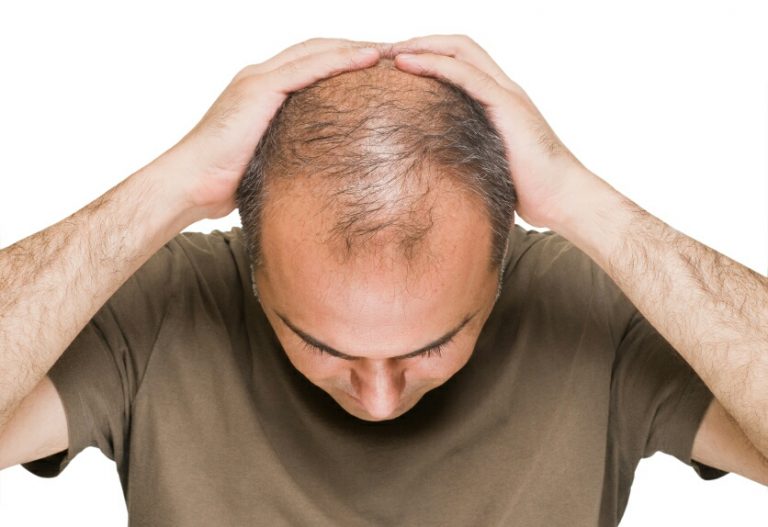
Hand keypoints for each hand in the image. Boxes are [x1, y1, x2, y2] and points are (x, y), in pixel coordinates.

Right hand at [162, 39, 380, 220]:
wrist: (189, 183)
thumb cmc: (224, 181)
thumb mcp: (267, 160)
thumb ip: (289, 152)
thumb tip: (319, 172)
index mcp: (261, 91)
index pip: (311, 64)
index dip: (345, 61)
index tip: (378, 67)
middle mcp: (260, 76)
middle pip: (318, 50)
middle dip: (357, 47)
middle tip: (395, 51)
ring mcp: (258, 79)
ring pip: (317, 51)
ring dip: (356, 47)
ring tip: (392, 49)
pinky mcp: (259, 89)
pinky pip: (309, 67)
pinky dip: (341, 60)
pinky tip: (369, 59)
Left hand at [389, 34, 598, 228]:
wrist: (562, 198)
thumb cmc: (528, 190)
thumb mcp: (488, 167)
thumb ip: (467, 157)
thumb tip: (435, 174)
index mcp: (499, 101)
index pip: (461, 62)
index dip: (429, 56)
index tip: (395, 65)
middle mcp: (503, 89)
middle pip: (459, 47)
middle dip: (420, 42)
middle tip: (384, 50)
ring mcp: (506, 94)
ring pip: (461, 51)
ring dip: (421, 45)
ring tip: (388, 50)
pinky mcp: (507, 105)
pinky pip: (466, 74)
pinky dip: (433, 63)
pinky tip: (405, 63)